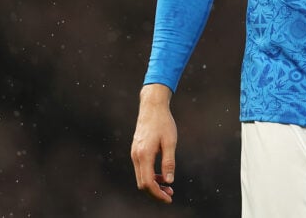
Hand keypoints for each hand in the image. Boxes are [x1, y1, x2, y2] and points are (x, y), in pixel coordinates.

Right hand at [131, 84, 177, 202]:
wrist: (152, 107)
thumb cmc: (163, 123)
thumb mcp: (170, 142)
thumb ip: (169, 162)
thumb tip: (169, 181)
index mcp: (144, 155)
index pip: (148, 183)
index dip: (158, 194)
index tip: (169, 198)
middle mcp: (136, 156)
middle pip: (142, 183)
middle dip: (156, 192)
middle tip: (171, 194)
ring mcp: (134, 153)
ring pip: (141, 177)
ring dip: (153, 184)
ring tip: (168, 186)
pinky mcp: (136, 151)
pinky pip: (141, 169)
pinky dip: (150, 176)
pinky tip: (161, 175)